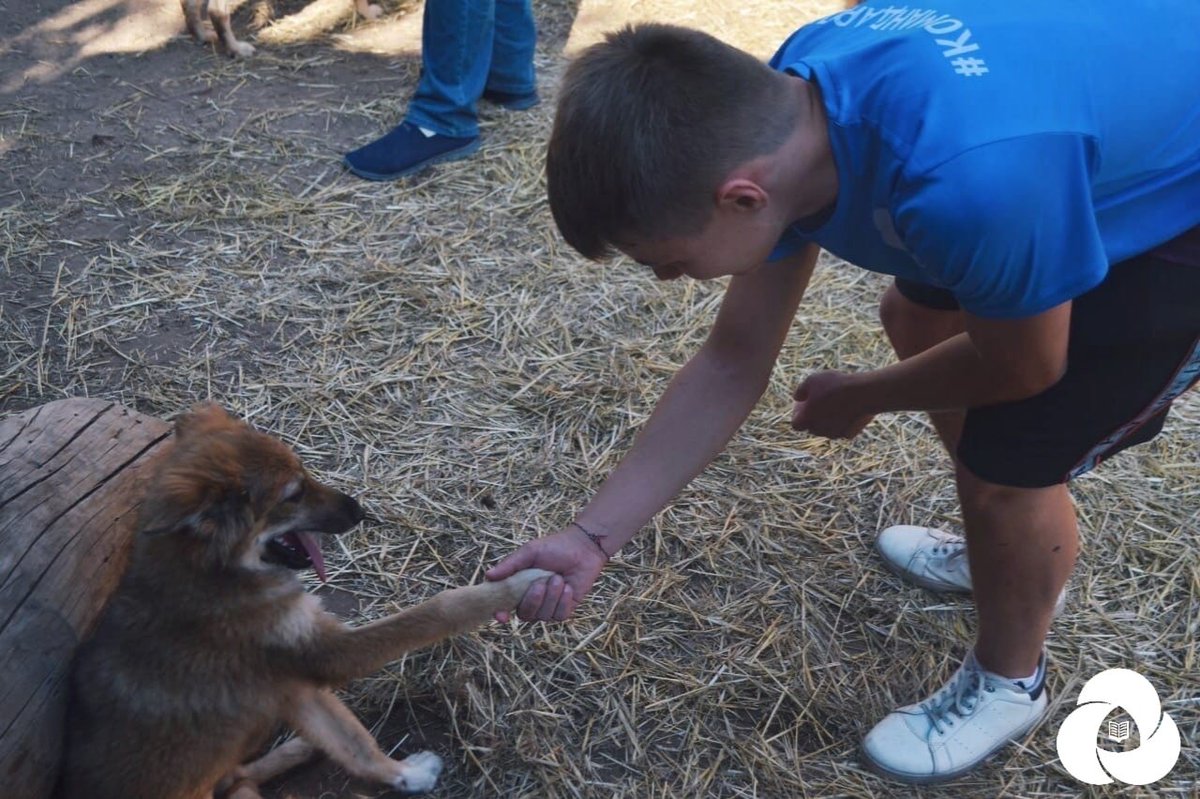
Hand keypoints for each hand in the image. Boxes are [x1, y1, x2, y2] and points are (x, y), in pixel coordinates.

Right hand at [485, 526, 607, 622]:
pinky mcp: (565, 609)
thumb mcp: (529, 553)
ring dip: (551, 597)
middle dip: (532, 600)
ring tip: (558, 578)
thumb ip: (510, 565)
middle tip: (541, 582)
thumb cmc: (554, 547)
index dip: (500, 613)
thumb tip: (488, 576)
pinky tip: (567, 587)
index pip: (504, 605)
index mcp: (518, 587)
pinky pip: (559, 616)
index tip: (501, 615)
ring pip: (543, 616)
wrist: (583, 548)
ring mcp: (548, 606)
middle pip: (524, 614)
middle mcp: (532, 599)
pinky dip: (562, 601)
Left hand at [791, 370, 873, 438]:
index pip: (796, 424)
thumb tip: (797, 397)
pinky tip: (846, 410)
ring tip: (834, 403)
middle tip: (820, 401)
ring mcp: (835, 434)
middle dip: (813, 417)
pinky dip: (842, 423)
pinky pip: (842, 430)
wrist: (864, 393)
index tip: (804, 403)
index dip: (798, 414)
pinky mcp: (849, 434)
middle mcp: (819, 431)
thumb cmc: (836, 385)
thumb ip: (801, 390)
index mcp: (806, 420)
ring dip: (828, 420)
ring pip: (827, 430)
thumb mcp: (813, 380)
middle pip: (812, 427)